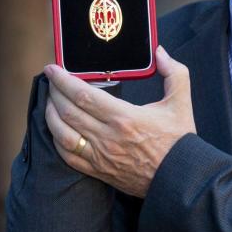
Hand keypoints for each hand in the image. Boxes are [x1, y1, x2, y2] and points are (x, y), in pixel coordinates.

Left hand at [43, 46, 195, 196]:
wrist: (180, 178)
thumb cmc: (179, 140)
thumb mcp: (181, 102)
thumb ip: (174, 73)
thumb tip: (159, 52)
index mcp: (125, 117)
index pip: (83, 95)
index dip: (63, 80)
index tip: (53, 69)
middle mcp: (108, 137)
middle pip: (67, 111)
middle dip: (54, 92)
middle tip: (51, 80)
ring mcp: (100, 156)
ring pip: (62, 134)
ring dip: (50, 115)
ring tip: (50, 102)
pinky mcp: (99, 171)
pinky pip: (67, 156)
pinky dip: (56, 140)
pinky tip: (57, 129)